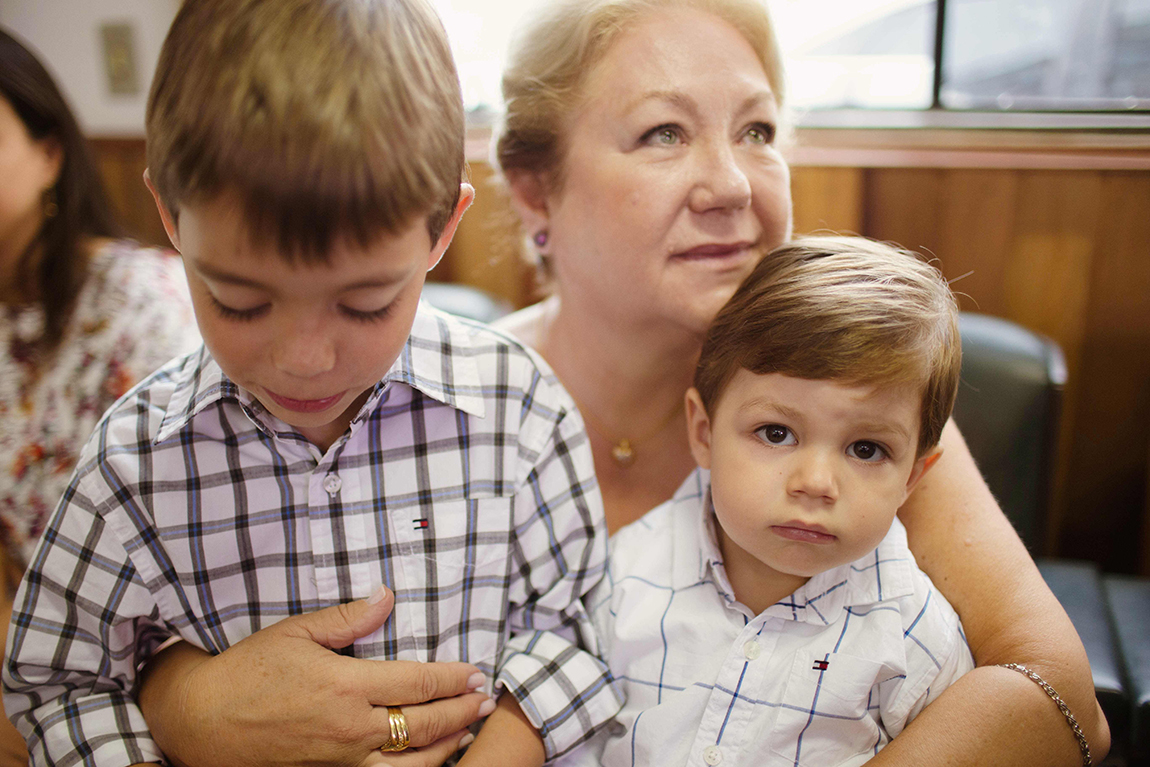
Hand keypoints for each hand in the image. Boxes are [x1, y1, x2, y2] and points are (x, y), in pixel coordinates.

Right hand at [139, 587, 489, 766]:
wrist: (200, 723)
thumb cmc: (246, 672)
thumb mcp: (295, 633)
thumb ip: (347, 618)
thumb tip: (386, 595)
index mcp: (345, 686)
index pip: (418, 682)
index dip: (453, 679)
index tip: (475, 672)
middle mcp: (350, 728)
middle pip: (426, 725)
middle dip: (462, 712)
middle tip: (484, 700)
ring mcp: (341, 761)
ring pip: (413, 764)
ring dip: (448, 747)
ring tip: (467, 730)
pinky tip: (428, 761)